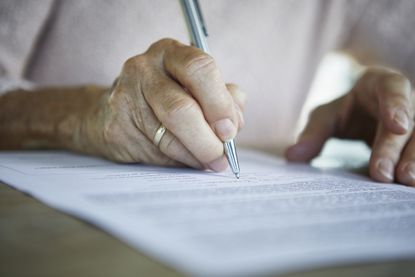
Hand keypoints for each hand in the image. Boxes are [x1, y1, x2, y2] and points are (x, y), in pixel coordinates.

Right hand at [81, 38, 244, 169]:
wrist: (115, 112)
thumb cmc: (167, 98)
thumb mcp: (197, 89)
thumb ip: (222, 99)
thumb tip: (234, 123)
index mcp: (171, 53)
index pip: (200, 69)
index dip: (219, 104)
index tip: (230, 130)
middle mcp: (144, 69)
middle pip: (180, 108)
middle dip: (207, 139)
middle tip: (221, 156)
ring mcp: (124, 97)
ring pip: (168, 137)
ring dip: (196, 156)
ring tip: (209, 162)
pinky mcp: (115, 128)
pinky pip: (155, 153)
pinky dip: (178, 162)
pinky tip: (186, 160)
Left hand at [285, 66, 414, 185]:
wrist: (365, 111)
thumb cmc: (346, 111)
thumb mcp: (326, 116)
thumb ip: (313, 133)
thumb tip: (292, 155)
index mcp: (381, 84)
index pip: (393, 88)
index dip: (397, 106)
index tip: (398, 126)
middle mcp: (407, 100)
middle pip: (408, 123)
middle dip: (394, 149)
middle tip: (382, 175)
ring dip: (414, 160)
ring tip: (405, 183)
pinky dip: (414, 165)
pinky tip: (409, 186)